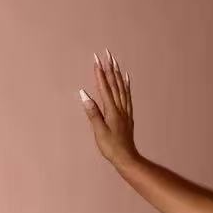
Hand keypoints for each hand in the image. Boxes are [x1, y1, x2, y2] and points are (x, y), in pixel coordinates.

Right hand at [79, 48, 136, 166]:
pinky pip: (128, 96)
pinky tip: (126, 78)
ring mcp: (125, 111)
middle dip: (109, 67)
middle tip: (106, 53)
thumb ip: (92, 112)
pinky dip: (126, 85)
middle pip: (114, 84)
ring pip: (122, 88)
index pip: (104, 87)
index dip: (99, 72)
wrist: (127, 159)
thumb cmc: (111, 147)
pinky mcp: (128, 116)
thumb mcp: (99, 131)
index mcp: (112, 111)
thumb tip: (84, 94)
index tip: (96, 59)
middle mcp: (120, 108)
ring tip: (115, 60)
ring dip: (117, 73)